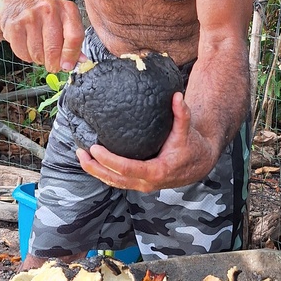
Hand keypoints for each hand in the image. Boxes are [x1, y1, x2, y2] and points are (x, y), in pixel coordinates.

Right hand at [0, 0, 83, 72]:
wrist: (15, 4)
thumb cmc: (44, 16)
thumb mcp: (63, 23)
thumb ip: (74, 41)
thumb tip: (82, 61)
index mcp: (67, 9)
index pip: (75, 36)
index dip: (71, 56)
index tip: (67, 66)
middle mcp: (50, 9)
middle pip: (54, 48)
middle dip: (53, 64)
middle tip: (52, 66)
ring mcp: (31, 16)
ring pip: (38, 53)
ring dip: (39, 60)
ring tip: (39, 52)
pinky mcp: (15, 25)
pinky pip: (23, 53)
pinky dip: (26, 56)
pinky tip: (28, 47)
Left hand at [76, 92, 217, 191]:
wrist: (199, 163)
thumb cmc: (192, 146)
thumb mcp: (187, 130)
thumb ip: (181, 113)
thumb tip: (176, 95)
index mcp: (157, 171)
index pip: (127, 169)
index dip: (109, 160)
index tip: (95, 148)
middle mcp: (147, 182)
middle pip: (115, 179)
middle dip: (95, 167)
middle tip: (81, 152)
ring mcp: (143, 185)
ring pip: (114, 182)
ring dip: (96, 171)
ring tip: (81, 156)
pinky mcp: (139, 183)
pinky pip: (118, 180)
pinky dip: (104, 172)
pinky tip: (93, 160)